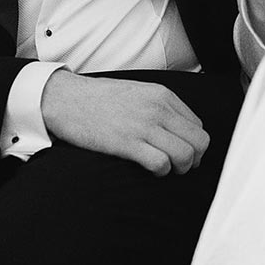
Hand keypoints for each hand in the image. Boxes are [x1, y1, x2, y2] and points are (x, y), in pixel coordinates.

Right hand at [41, 70, 209, 176]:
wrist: (65, 98)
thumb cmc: (98, 99)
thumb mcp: (137, 92)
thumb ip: (159, 107)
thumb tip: (177, 130)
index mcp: (163, 95)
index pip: (198, 126)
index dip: (193, 144)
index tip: (181, 153)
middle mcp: (158, 108)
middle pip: (199, 142)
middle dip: (194, 160)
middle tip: (178, 166)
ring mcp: (144, 125)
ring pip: (186, 155)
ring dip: (179, 169)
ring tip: (165, 169)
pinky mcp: (127, 142)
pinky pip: (161, 164)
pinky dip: (161, 172)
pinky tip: (149, 169)